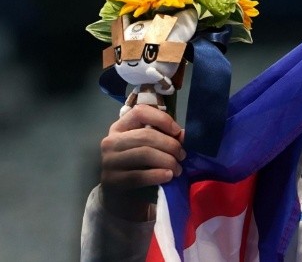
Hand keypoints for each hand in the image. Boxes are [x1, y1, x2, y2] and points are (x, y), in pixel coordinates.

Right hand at [99, 104, 184, 219]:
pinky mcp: (112, 181)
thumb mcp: (153, 149)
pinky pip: (139, 175)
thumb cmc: (141, 168)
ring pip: (144, 154)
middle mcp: (111, 141)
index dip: (161, 119)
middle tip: (183, 156)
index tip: (177, 131)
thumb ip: (166, 139)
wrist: (123, 199)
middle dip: (170, 145)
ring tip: (178, 169)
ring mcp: (109, 161)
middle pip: (145, 135)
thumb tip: (184, 134)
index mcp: (121, 128)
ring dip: (167, 161)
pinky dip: (158, 175)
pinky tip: (168, 176)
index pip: (139, 112)